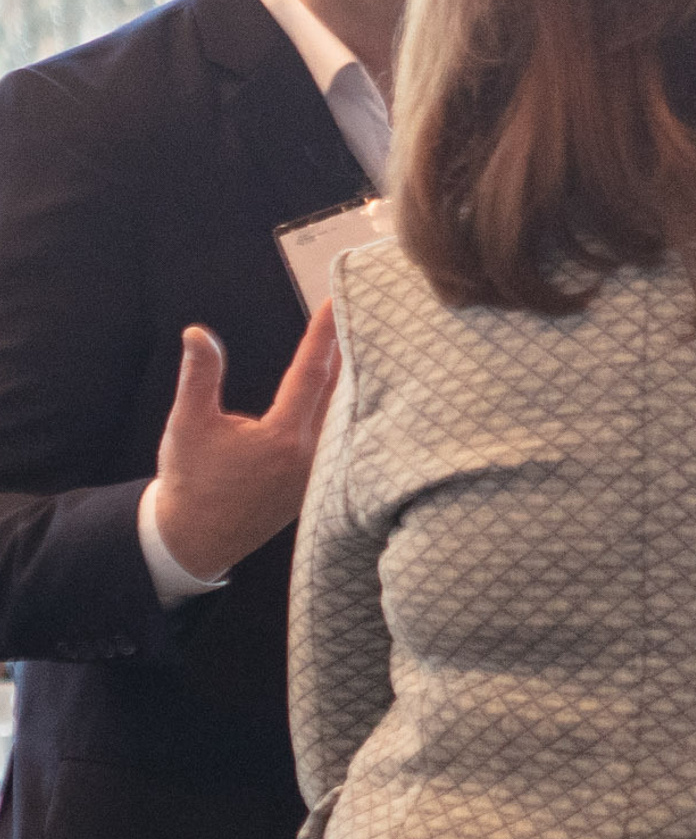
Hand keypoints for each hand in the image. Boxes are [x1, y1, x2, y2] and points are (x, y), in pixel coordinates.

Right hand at [149, 302, 341, 582]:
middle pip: (341, 389)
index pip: (312, 372)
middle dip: (350, 349)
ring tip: (365, 339)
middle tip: (363, 310)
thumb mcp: (187, 425)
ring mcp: (321, 471)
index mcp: (284, 438)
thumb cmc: (191, 480)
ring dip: (352, 377)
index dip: (324, 334)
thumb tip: (197, 333)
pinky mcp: (320, 482)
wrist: (197, 536)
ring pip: (344, 413)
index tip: (337, 301)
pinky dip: (346, 406)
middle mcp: (312, 454)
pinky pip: (341, 435)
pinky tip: (353, 387)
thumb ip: (198, 377)